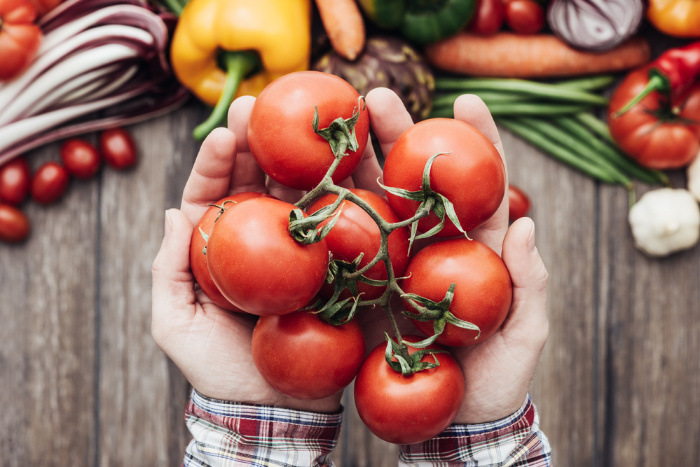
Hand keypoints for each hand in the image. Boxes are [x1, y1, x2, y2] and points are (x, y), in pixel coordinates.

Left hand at [150, 93, 385, 412]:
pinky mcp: (336, 267)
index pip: (215, 194)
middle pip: (259, 182)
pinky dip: (344, 196)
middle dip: (259, 141)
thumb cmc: (217, 370)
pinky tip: (348, 165)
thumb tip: (172, 210)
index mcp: (220, 247)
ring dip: (302, 157)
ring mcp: (301, 252)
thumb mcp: (173, 323)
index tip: (223, 132)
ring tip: (307, 121)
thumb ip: (168, 268)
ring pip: (300, 195)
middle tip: (264, 105)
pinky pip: (340, 228)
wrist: (273, 409)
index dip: (217, 160)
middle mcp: (261, 242)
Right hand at [359, 91, 549, 424]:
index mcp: (476, 248)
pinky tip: (305, 187)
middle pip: (414, 179)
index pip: (478, 185)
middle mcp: (430, 246)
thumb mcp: (526, 334)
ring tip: (333, 127)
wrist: (453, 425)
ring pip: (374, 205)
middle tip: (376, 96)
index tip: (466, 102)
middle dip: (399, 133)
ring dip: (355, 163)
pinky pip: (345, 251)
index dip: (476, 141)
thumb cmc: (499, 380)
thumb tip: (526, 225)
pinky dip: (327, 217)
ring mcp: (394, 266)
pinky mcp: (364, 290)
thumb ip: (530, 283)